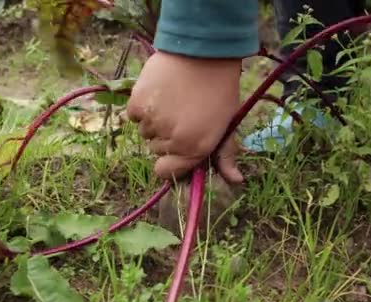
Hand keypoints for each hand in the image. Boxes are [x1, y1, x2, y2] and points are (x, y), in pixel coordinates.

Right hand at [126, 51, 243, 183]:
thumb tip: (236, 181)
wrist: (203, 51)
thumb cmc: (219, 89)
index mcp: (195, 149)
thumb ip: (226, 155)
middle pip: (157, 149)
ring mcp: (152, 123)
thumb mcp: (228, 124)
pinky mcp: (137, 105)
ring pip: (145, 132)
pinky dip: (142, 107)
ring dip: (154, 121)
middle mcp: (172, 141)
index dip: (170, 161)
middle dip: (166, 137)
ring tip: (171, 100)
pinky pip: (134, 115)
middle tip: (181, 114)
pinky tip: (158, 93)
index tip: (176, 147)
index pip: (166, 172)